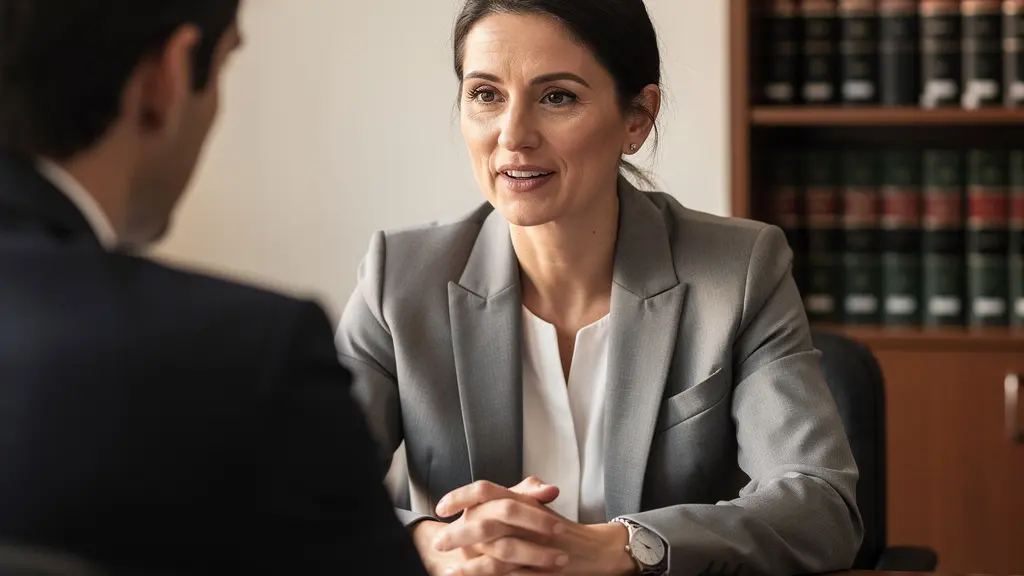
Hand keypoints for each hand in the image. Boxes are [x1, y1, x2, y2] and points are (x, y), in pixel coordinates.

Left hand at [434, 477, 636, 575]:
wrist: (594, 550)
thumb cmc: (560, 530)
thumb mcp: (537, 507)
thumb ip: (514, 497)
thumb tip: (480, 497)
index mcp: (521, 500)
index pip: (485, 490)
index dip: (461, 496)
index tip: (441, 507)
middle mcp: (525, 520)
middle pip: (487, 523)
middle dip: (459, 535)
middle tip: (440, 544)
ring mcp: (532, 545)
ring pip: (496, 554)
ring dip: (469, 566)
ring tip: (449, 572)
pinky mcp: (538, 569)